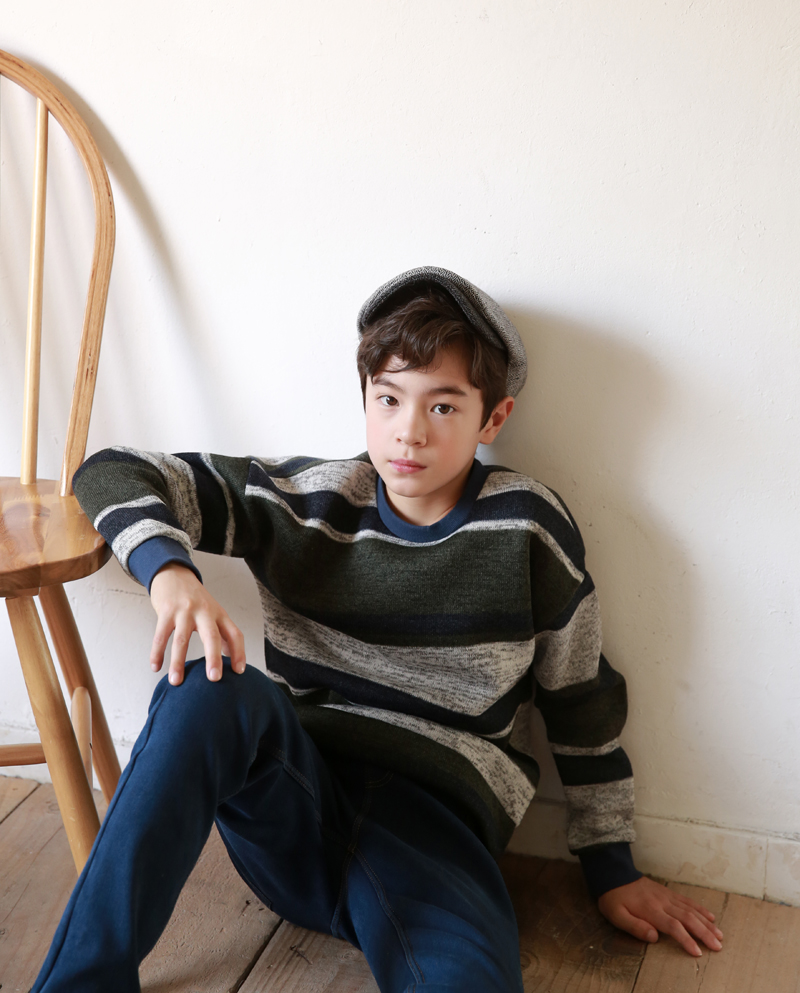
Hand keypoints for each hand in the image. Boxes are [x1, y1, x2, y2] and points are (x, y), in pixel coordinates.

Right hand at [149, 563, 245, 684]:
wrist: (174, 574)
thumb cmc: (195, 599)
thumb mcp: (213, 612)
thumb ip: (222, 633)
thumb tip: (231, 657)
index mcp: (219, 614)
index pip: (234, 634)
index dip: (239, 652)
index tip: (240, 672)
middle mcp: (204, 612)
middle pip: (211, 636)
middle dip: (213, 658)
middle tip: (214, 679)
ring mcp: (184, 611)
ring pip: (182, 639)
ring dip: (178, 662)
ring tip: (176, 682)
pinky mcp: (166, 611)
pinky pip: (160, 635)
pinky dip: (157, 652)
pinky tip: (156, 667)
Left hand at [598, 876, 723, 956]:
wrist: (614, 874)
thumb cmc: (614, 898)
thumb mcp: (617, 915)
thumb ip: (635, 927)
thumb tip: (654, 938)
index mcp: (651, 910)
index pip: (673, 926)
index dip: (686, 939)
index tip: (698, 952)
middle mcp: (663, 902)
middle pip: (688, 918)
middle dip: (704, 933)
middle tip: (718, 947)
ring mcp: (667, 896)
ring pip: (691, 910)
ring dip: (707, 923)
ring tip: (720, 935)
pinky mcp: (668, 892)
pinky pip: (687, 901)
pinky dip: (701, 909)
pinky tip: (710, 917)